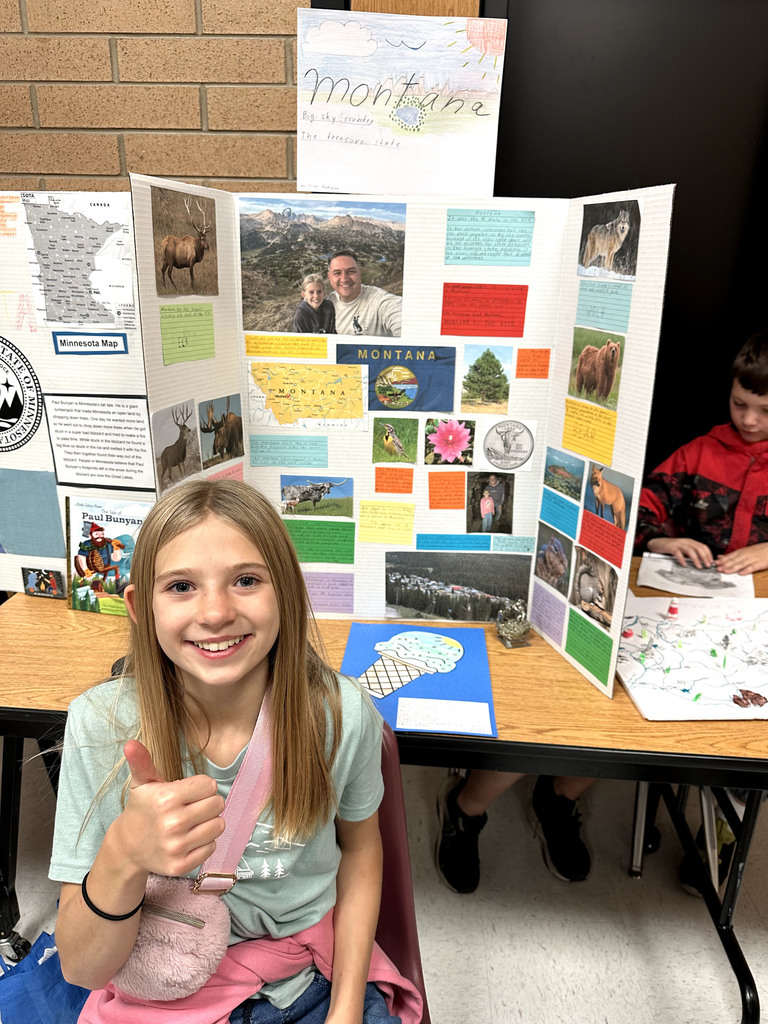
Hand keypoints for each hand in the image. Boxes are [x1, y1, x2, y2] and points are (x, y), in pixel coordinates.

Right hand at [118, 740, 225, 876]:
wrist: (128, 846)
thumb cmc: (142, 808)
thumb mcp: (142, 783)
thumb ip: (142, 761)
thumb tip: (130, 744)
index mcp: (166, 799)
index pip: (210, 785)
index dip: (201, 787)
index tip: (188, 792)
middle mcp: (173, 824)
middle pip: (217, 804)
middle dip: (207, 803)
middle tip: (192, 807)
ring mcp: (177, 847)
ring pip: (218, 826)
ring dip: (209, 822)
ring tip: (192, 822)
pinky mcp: (181, 866)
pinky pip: (212, 847)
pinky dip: (204, 843)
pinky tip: (189, 839)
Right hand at [646, 536, 713, 568]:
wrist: (658, 543)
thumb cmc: (672, 548)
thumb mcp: (684, 549)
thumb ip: (691, 553)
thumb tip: (702, 562)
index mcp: (690, 542)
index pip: (703, 546)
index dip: (708, 554)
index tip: (711, 562)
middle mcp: (686, 542)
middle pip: (698, 548)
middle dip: (704, 557)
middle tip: (707, 566)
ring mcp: (678, 544)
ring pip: (690, 550)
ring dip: (696, 559)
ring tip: (699, 566)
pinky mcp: (671, 547)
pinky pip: (678, 553)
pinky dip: (682, 559)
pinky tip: (684, 565)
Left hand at [716, 543, 767, 575]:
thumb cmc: (757, 550)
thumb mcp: (744, 551)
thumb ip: (732, 555)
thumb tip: (720, 557)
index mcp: (741, 552)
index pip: (730, 556)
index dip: (722, 560)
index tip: (714, 563)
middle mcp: (745, 555)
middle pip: (734, 560)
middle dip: (725, 565)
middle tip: (717, 568)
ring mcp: (752, 559)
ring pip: (741, 564)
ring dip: (732, 568)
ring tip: (725, 571)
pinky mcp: (759, 564)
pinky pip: (752, 567)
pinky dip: (746, 570)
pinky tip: (741, 573)